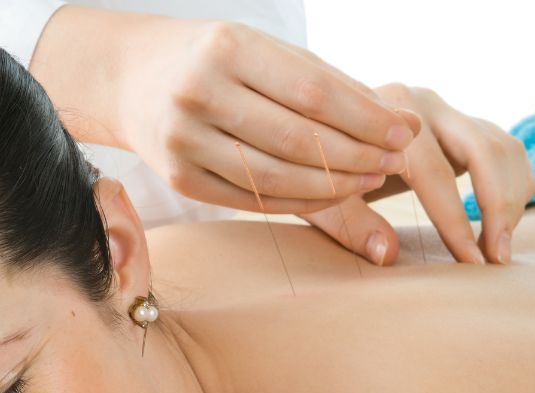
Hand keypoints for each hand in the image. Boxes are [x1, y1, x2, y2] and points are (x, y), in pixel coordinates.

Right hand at [114, 19, 418, 213]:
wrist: (131, 78)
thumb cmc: (217, 61)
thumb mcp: (265, 53)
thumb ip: (329, 84)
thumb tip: (403, 126)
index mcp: (227, 48)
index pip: (313, 92)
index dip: (365, 118)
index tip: (403, 132)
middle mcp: (199, 92)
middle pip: (297, 139)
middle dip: (356, 156)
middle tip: (394, 162)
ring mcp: (183, 140)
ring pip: (277, 177)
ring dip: (334, 185)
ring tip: (371, 180)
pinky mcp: (179, 179)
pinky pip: (253, 199)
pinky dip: (300, 202)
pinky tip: (332, 195)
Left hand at [301, 83, 534, 265]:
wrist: (319, 135)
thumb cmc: (318, 174)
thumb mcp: (322, 199)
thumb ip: (352, 225)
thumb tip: (388, 255)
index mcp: (384, 118)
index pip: (434, 173)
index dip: (456, 221)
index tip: (472, 263)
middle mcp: (422, 104)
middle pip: (484, 151)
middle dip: (498, 209)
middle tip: (498, 259)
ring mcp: (446, 110)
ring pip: (502, 148)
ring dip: (511, 199)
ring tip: (499, 248)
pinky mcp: (462, 122)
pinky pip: (505, 150)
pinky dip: (513, 186)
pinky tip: (500, 224)